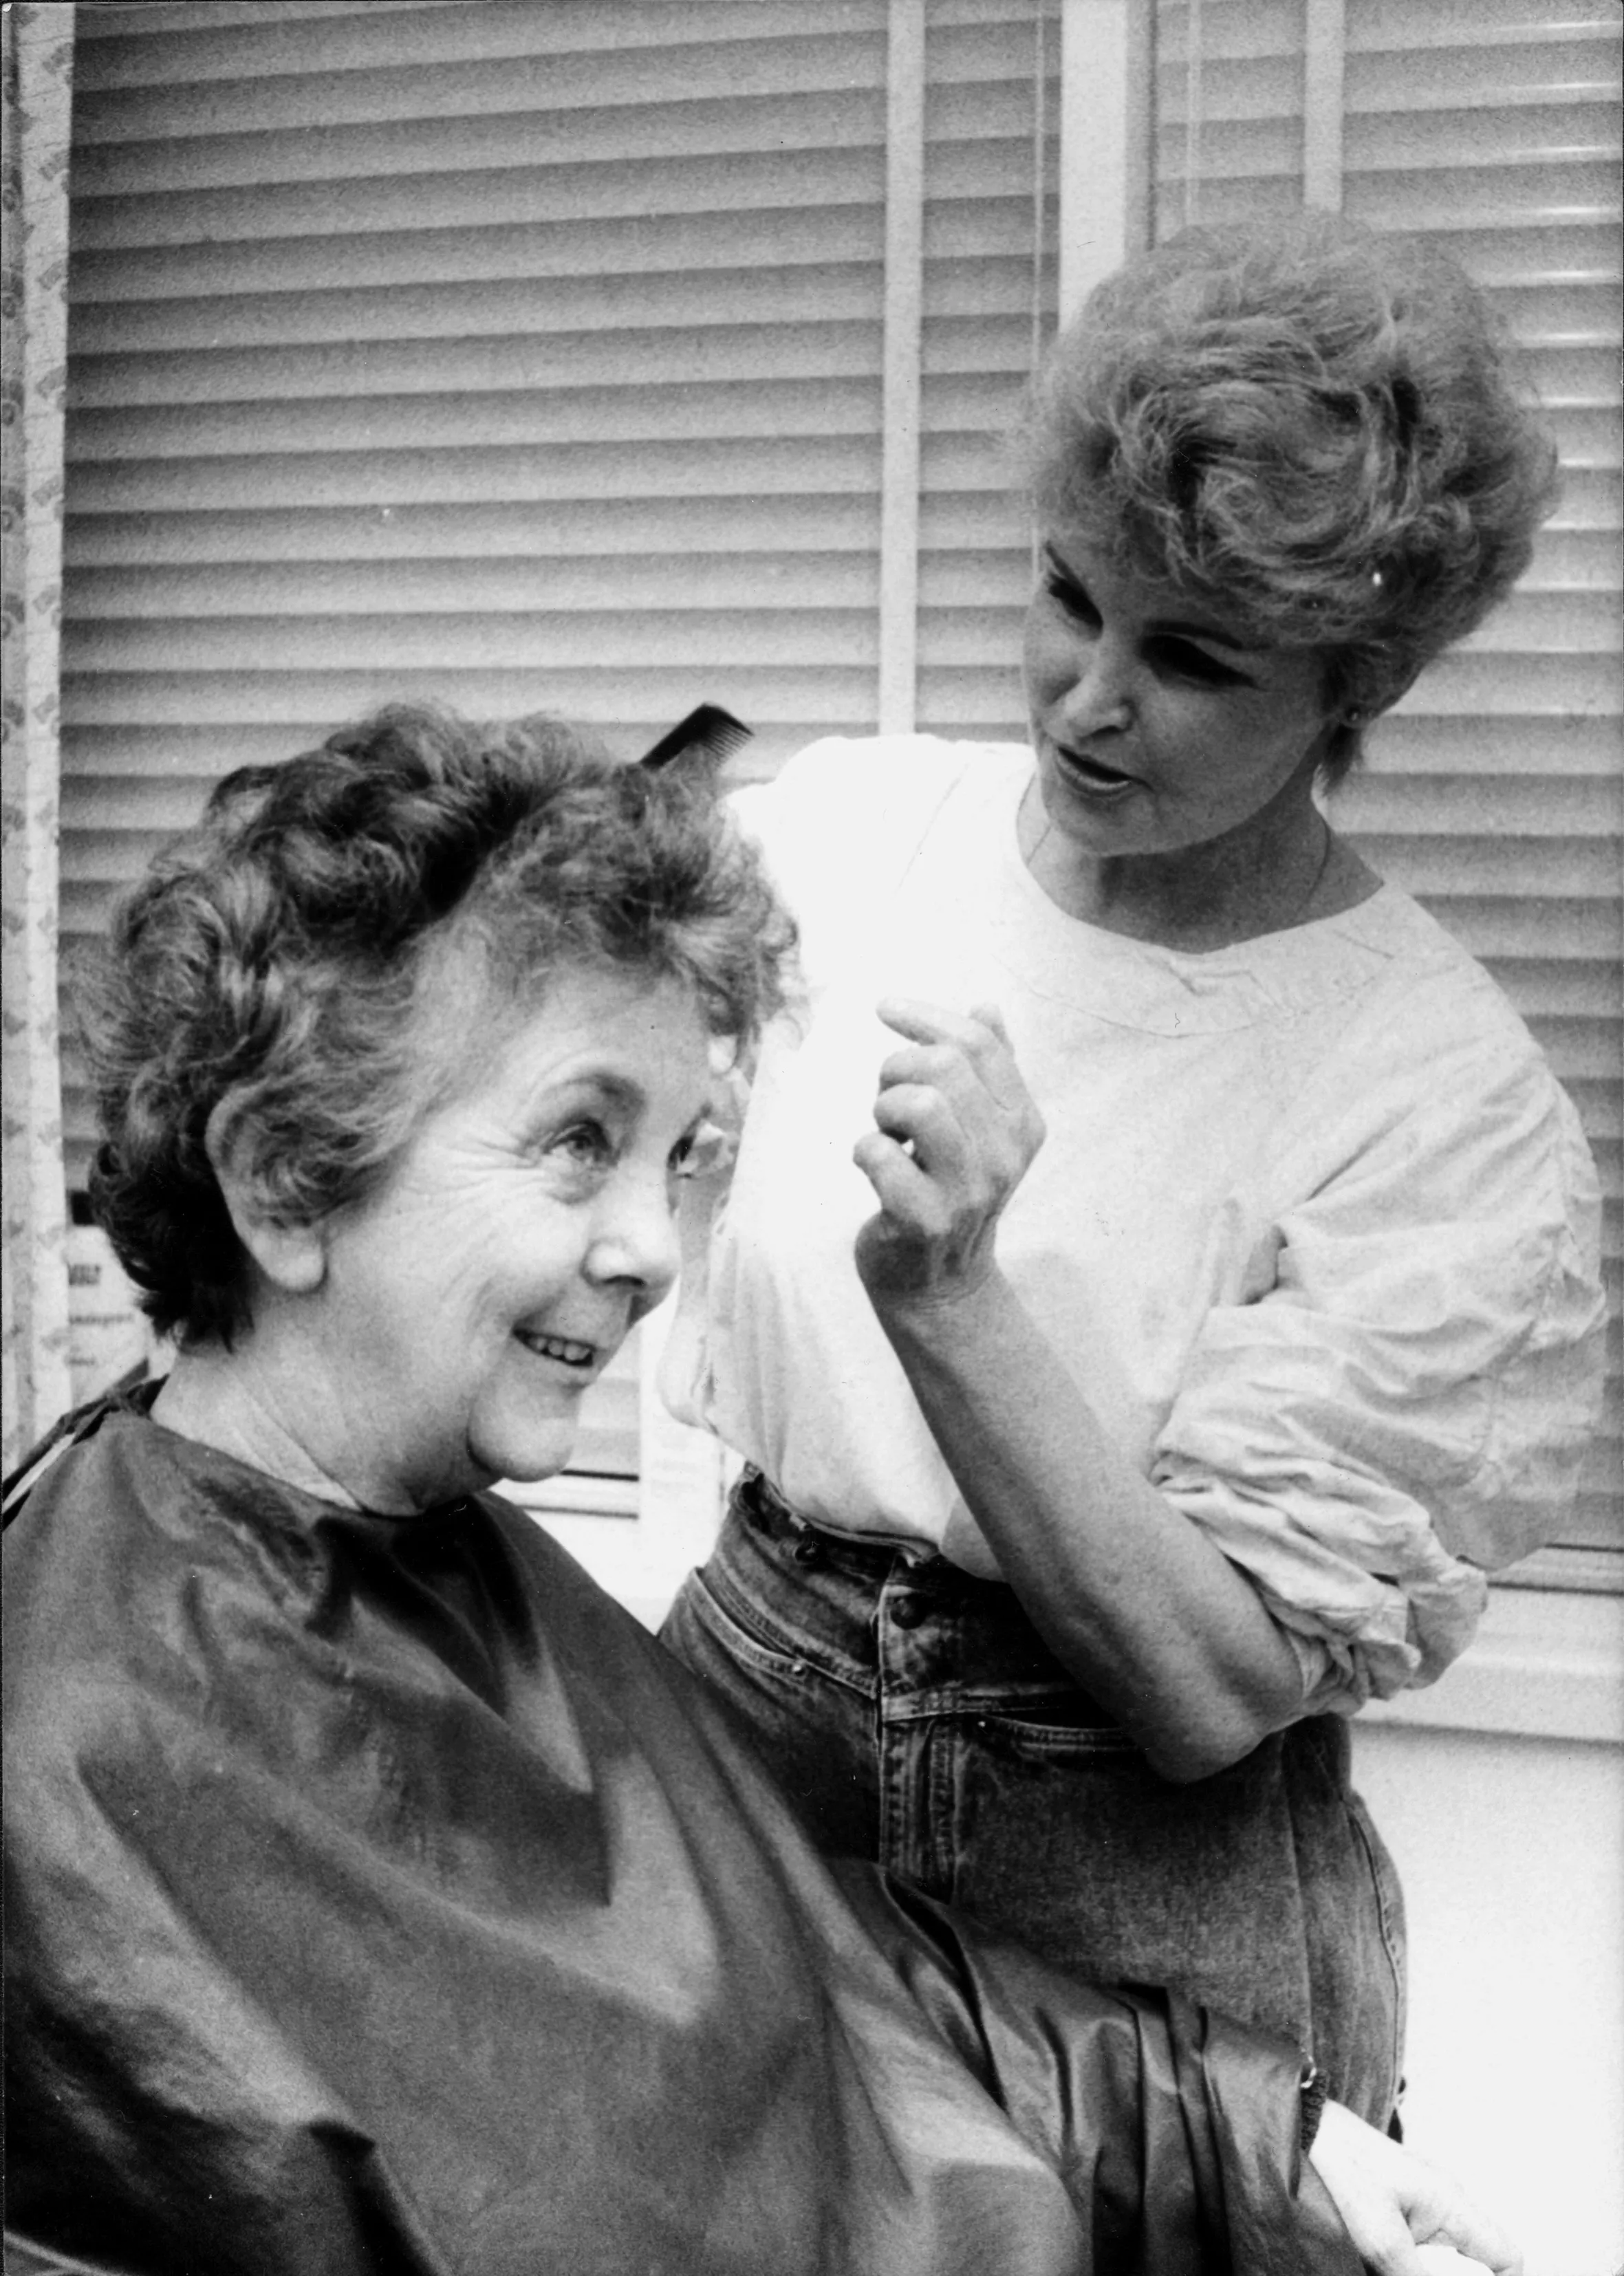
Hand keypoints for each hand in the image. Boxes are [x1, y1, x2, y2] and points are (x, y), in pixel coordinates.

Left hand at [851, 999, 1044, 1307]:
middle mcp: (1006, 1155)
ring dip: (883, 1108)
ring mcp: (968, 1191)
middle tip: (888, 1100)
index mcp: (1023, 1122)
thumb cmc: (951, 1190)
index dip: (926, 1015)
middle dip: (898, 1069)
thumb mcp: (982, 1129)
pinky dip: (864, 1150)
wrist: (940, 1284)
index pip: (980, 1043)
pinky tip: (872, 1165)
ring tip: (887, 1131)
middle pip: (945, 1066)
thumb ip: (990, 1067)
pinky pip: (880, 1156)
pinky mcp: (925, 1222)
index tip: (885, 1008)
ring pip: (920, 1103)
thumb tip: (986, 1003)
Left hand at [1309, 2100, 1521, 2275]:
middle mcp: (1444, 2204)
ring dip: (1425, 2269)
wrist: (1300, 2130)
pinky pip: (1417, 2249)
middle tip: (1404, 2269)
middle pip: (1475, 2263)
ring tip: (1385, 2263)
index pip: (1507, 2258)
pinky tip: (1380, 2264)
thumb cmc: (1340, 2170)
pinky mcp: (1397, 2210)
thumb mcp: (1382, 2241)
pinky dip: (1406, 2263)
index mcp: (1452, 2203)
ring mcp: (1421, 2205)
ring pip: (1442, 2260)